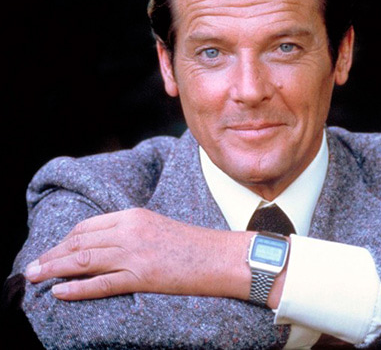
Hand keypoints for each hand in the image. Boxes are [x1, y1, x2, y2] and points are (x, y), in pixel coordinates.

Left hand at [24, 208, 253, 300]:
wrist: (221, 256)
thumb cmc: (193, 244)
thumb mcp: (158, 227)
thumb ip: (131, 232)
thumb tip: (104, 246)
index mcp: (134, 216)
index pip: (87, 226)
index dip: (64, 240)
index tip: (52, 250)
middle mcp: (130, 231)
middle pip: (80, 242)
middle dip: (52, 254)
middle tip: (32, 267)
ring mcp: (135, 254)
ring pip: (84, 260)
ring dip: (54, 269)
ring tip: (34, 277)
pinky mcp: (142, 276)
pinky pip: (101, 284)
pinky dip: (77, 289)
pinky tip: (59, 292)